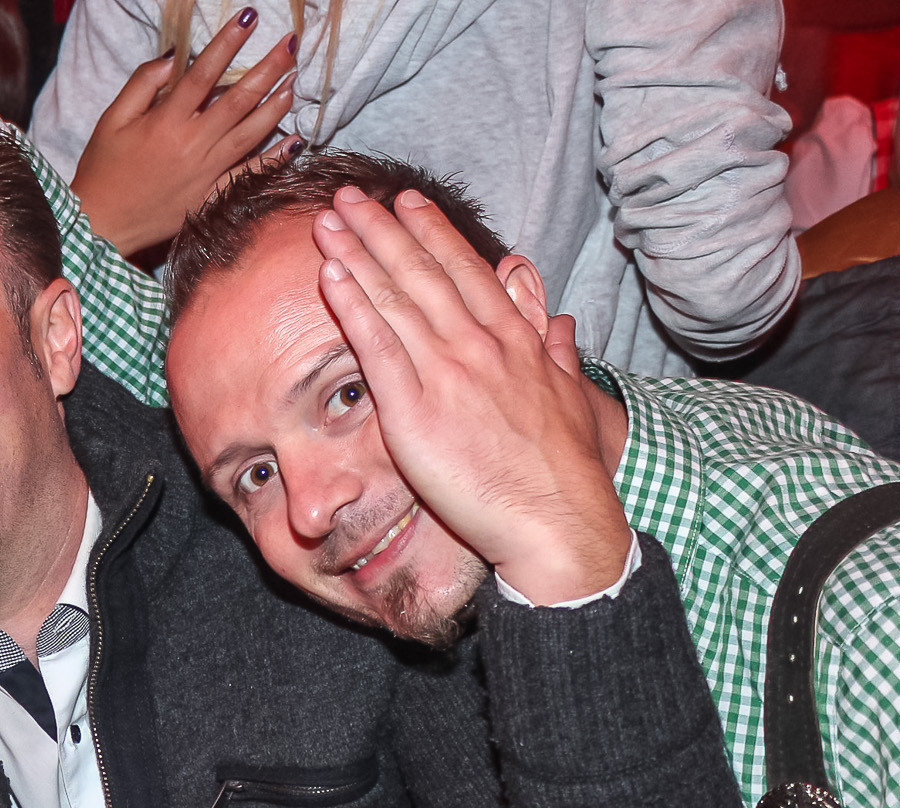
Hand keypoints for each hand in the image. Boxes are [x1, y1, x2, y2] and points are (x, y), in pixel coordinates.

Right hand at [69, 9, 296, 255]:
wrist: (102, 224)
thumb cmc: (103, 169)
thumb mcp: (111, 119)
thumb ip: (142, 84)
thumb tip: (175, 58)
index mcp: (166, 121)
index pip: (205, 72)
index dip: (228, 42)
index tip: (248, 18)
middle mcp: (193, 144)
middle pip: (239, 99)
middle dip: (269, 67)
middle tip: (291, 44)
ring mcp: (206, 171)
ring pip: (251, 132)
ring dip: (277, 104)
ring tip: (294, 80)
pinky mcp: (211, 195)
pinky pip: (249, 174)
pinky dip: (275, 158)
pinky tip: (295, 140)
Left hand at [311, 187, 630, 603]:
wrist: (558, 520)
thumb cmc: (564, 469)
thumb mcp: (571, 395)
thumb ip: (556, 350)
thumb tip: (557, 319)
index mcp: (515, 341)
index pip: (464, 272)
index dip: (431, 233)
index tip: (405, 203)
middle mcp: (479, 346)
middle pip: (422, 272)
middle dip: (382, 229)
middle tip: (349, 195)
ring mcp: (447, 374)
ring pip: (395, 299)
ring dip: (358, 254)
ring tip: (328, 220)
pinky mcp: (415, 410)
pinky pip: (377, 347)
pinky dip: (352, 307)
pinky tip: (331, 275)